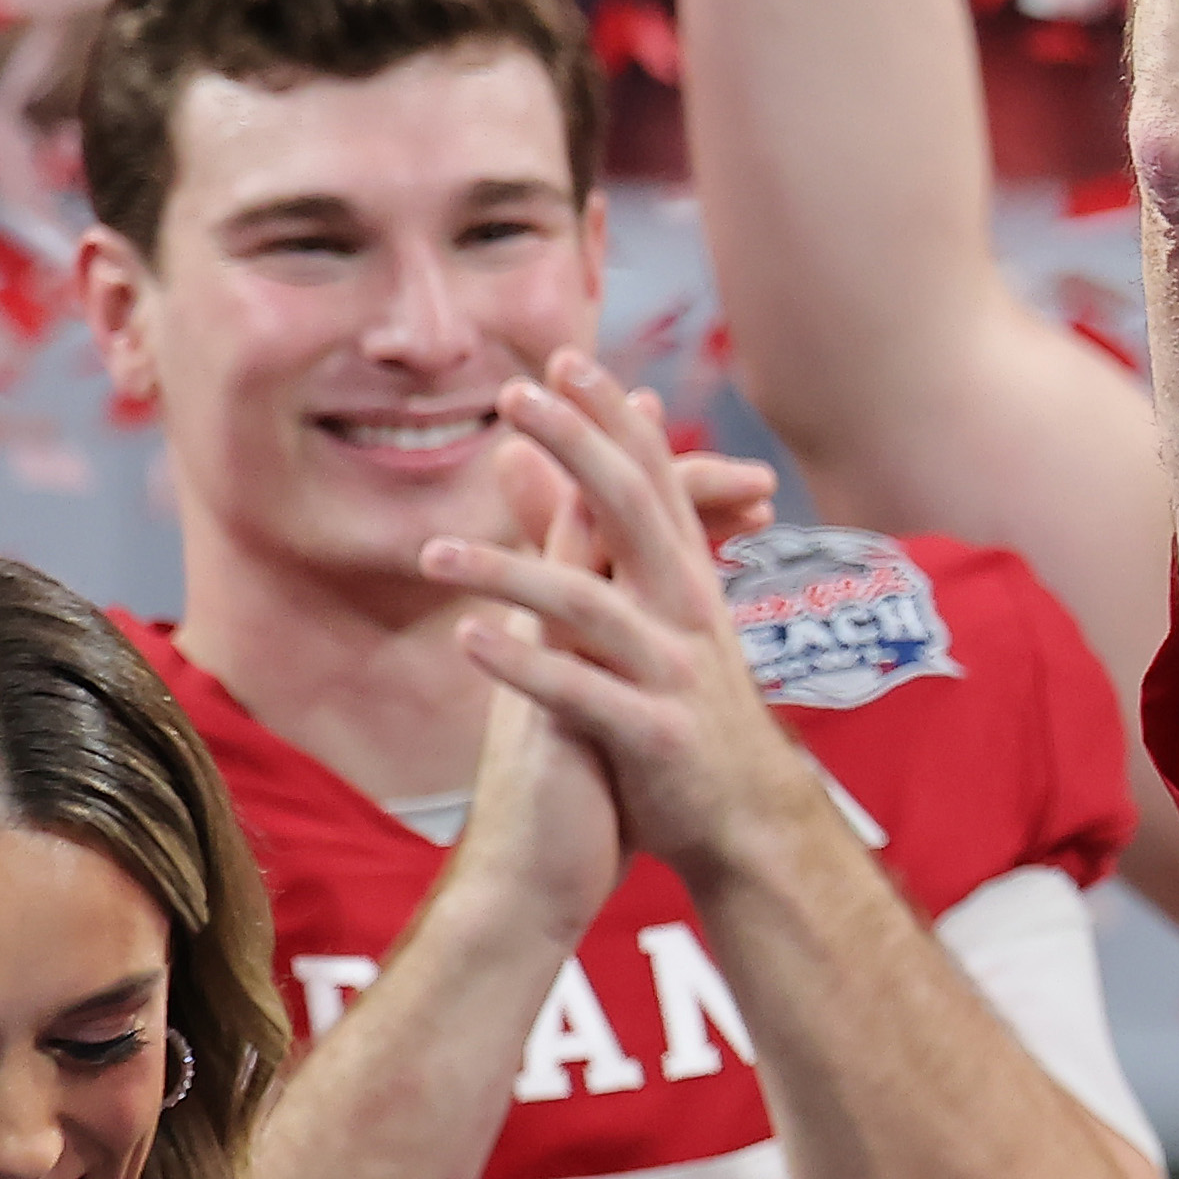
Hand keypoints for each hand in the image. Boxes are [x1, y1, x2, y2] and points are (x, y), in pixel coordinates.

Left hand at [418, 356, 843, 892]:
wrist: (748, 821)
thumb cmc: (686, 712)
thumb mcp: (647, 617)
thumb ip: (580, 539)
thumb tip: (526, 459)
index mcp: (688, 580)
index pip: (652, 478)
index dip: (611, 417)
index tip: (564, 357)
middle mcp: (687, 612)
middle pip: (631, 510)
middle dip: (577, 447)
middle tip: (516, 394)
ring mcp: (673, 672)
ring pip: (587, 606)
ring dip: (509, 572)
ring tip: (431, 553)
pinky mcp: (652, 734)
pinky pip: (579, 693)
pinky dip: (524, 666)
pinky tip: (469, 640)